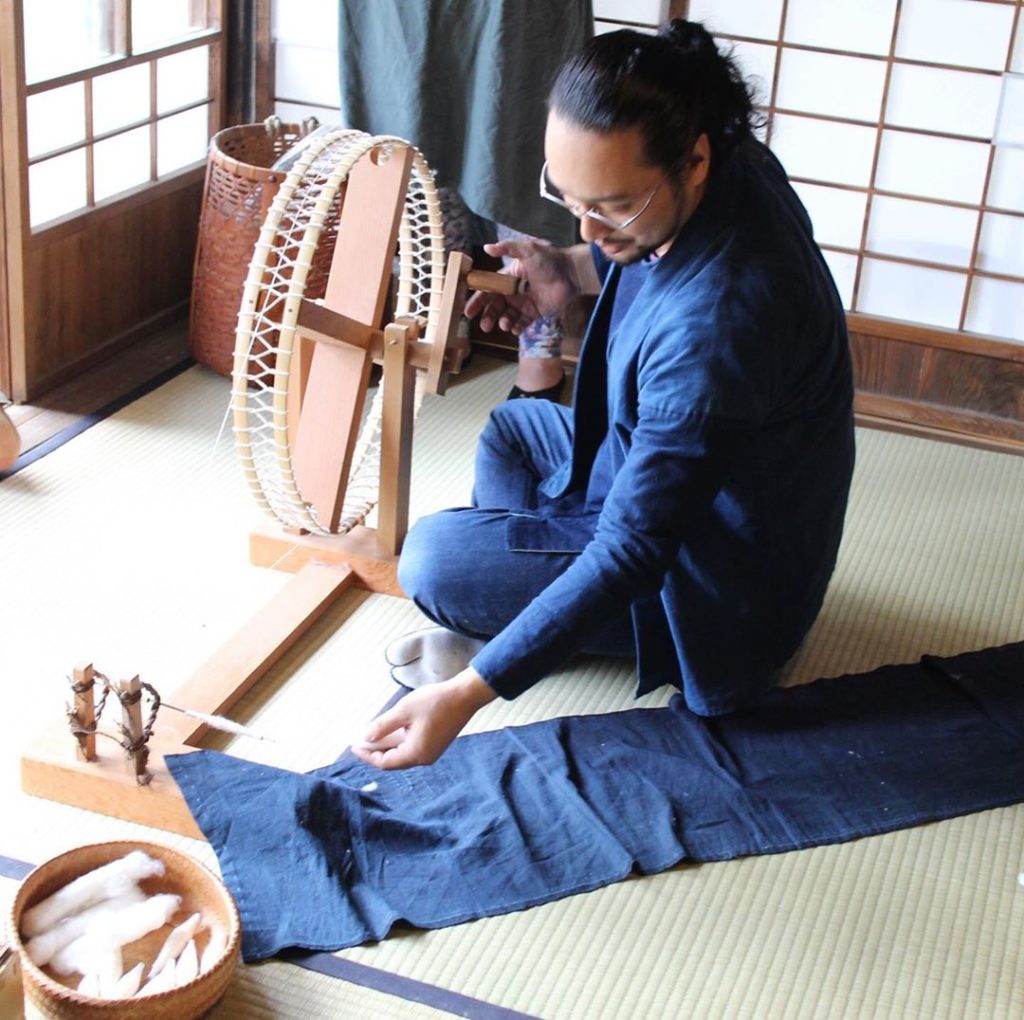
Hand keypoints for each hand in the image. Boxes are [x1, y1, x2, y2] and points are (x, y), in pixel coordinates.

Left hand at [351, 668, 497, 769]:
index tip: (353, 745)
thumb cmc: (435, 701)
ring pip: (403, 753)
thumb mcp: (404, 711)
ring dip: (387, 744)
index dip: (367, 755)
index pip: (384, 762)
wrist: (465, 695)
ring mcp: (431, 752)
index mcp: (415, 754)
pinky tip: (392, 729)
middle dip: (375, 750)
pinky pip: (412, 747)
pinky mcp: (436, 744)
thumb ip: (383, 726)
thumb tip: (366, 738)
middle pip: (393, 760)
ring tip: (373, 732)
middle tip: (360, 739)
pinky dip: (399, 740)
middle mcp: (424, 758)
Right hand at [464, 240, 579, 334]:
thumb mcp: (527, 250)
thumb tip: (487, 247)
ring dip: (502, 322)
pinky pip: (522, 324)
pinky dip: (516, 328)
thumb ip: (507, 248)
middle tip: (484, 326)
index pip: (488, 291)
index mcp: (507, 278)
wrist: (571, 273)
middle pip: (494, 307)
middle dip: (487, 317)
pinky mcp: (534, 314)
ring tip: (504, 324)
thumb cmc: (549, 260)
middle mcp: (513, 292)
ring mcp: (523, 304)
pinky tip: (514, 329)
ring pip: (506, 317)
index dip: (477, 301)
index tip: (468, 311)